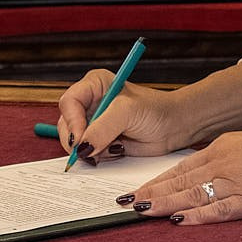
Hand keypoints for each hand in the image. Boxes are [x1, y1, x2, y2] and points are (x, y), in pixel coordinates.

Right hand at [57, 69, 187, 160]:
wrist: (174, 127)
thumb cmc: (156, 110)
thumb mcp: (127, 112)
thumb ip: (102, 127)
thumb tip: (82, 146)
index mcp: (94, 85)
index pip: (69, 102)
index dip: (72, 122)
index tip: (81, 139)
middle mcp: (90, 103)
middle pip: (67, 124)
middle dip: (79, 141)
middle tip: (93, 152)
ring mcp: (94, 123)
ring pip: (75, 142)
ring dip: (91, 150)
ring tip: (114, 146)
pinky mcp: (100, 140)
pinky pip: (87, 153)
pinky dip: (98, 157)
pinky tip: (117, 150)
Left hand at [122, 116, 241, 225]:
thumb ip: (228, 158)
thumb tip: (211, 172)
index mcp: (220, 149)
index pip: (180, 168)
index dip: (156, 181)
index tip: (137, 190)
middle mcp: (221, 164)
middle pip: (178, 180)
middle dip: (150, 193)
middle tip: (125, 203)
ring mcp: (234, 181)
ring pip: (191, 193)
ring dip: (163, 203)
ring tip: (140, 211)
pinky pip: (218, 209)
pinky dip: (197, 216)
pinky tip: (178, 221)